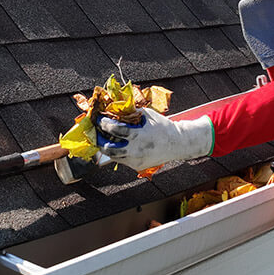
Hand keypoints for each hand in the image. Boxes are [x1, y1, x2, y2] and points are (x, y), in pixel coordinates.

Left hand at [97, 107, 213, 171]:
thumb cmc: (163, 127)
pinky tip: (116, 146)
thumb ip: (132, 112)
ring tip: (102, 140)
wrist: (177, 143)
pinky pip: (123, 160)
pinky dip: (117, 153)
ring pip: (114, 157)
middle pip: (109, 148)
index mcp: (138, 135)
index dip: (104, 124)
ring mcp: (136, 160)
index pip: (114, 130)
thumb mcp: (148, 115)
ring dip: (106, 148)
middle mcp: (135, 150)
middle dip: (99, 140)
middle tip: (95, 133)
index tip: (98, 119)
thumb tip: (116, 108)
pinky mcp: (138, 166)